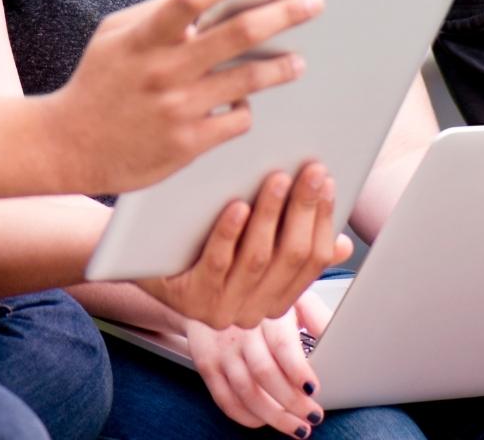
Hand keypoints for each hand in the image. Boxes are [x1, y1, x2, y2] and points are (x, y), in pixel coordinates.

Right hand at [44, 0, 321, 195]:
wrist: (66, 146)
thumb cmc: (98, 83)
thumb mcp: (114, 36)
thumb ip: (157, 14)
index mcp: (143, 38)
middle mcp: (164, 71)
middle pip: (237, 35)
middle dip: (283, 14)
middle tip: (315, 4)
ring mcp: (178, 109)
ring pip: (248, 81)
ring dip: (281, 67)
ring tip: (298, 61)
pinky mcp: (187, 144)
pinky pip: (236, 120)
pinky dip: (246, 109)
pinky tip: (247, 104)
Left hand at [138, 162, 352, 328]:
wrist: (141, 257)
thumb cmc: (202, 242)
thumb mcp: (254, 245)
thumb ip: (292, 243)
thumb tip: (341, 244)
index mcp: (276, 300)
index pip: (313, 259)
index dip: (323, 219)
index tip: (327, 180)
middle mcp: (252, 311)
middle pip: (290, 257)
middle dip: (303, 210)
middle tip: (310, 171)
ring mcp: (220, 309)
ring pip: (257, 258)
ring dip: (272, 215)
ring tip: (277, 178)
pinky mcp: (189, 300)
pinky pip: (216, 263)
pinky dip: (230, 233)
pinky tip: (237, 205)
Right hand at [185, 294, 330, 436]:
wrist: (213, 290)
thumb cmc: (261, 298)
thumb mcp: (292, 296)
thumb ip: (316, 317)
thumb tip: (339, 337)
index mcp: (266, 312)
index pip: (282, 346)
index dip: (298, 371)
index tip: (314, 389)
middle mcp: (241, 331)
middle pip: (265, 374)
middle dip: (292, 402)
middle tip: (313, 416)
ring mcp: (222, 349)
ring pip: (245, 391)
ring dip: (273, 416)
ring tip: (297, 428)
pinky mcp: (206, 363)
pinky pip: (224, 398)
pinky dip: (245, 416)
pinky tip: (264, 421)